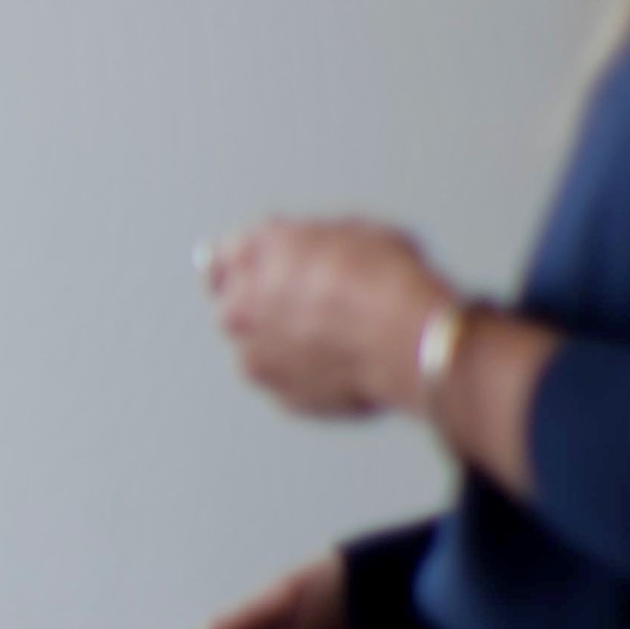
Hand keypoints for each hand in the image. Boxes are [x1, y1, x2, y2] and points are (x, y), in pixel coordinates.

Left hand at [201, 219, 453, 418]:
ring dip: (283, 346)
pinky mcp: (282, 397)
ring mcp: (256, 358)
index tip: (251, 272)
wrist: (407, 338)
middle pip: (234, 308)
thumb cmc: (385, 279)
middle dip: (259, 308)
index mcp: (251, 255)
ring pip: (258, 351)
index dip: (245, 265)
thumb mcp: (351, 231)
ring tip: (336, 338)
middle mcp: (239, 307)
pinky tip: (348, 364)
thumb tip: (309, 250)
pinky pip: (290, 384)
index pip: (222, 258)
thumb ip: (309, 244)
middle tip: (304, 307)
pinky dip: (310, 376)